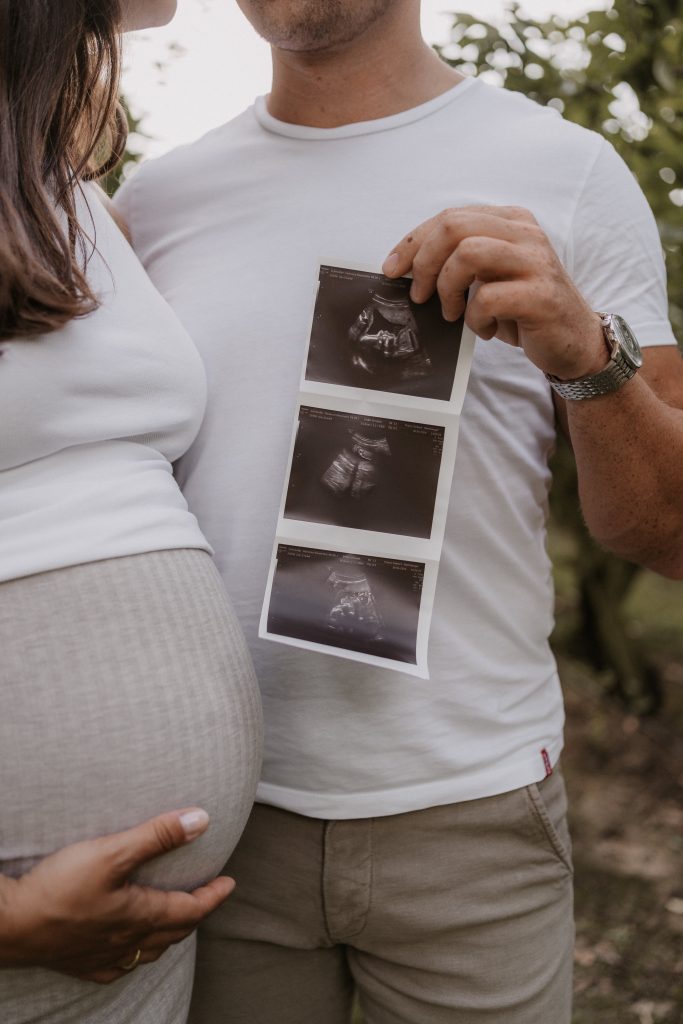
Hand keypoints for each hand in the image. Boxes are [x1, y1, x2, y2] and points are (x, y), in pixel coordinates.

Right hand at [1, 808, 233, 983]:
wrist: (9, 925)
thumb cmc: (59, 888)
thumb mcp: (112, 852)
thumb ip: (158, 836)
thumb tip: (201, 820)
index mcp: (140, 916)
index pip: (190, 910)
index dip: (213, 896)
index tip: (229, 883)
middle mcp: (126, 942)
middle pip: (172, 932)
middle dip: (194, 914)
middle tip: (206, 897)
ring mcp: (102, 957)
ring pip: (147, 951)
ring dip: (167, 934)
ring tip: (174, 919)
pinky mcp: (79, 963)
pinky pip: (118, 966)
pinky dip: (134, 954)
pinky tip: (128, 949)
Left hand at [383, 206, 607, 380]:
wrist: (574, 341)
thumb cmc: (524, 309)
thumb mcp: (491, 276)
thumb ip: (460, 261)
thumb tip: (406, 268)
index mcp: (510, 221)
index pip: (449, 217)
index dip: (413, 242)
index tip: (391, 270)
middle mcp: (525, 233)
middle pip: (454, 227)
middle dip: (424, 263)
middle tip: (419, 296)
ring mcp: (535, 261)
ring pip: (467, 254)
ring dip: (447, 289)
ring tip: (452, 314)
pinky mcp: (540, 294)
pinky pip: (487, 298)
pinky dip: (475, 319)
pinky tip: (486, 329)